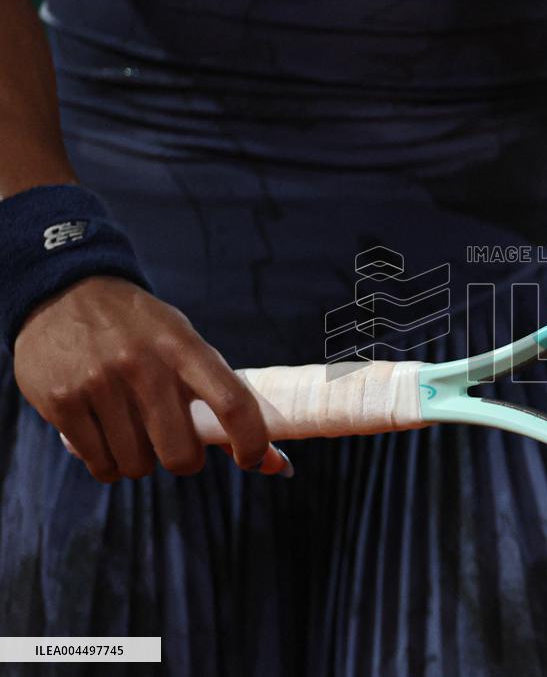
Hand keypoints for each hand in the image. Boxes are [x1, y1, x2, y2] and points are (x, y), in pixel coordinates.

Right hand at [13, 275, 291, 481]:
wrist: (66, 292)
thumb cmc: (142, 331)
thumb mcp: (184, 344)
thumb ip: (223, 398)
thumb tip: (274, 464)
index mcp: (184, 347)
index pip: (233, 403)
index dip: (252, 442)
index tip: (252, 458)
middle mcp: (143, 364)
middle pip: (181, 453)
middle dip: (185, 460)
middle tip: (177, 445)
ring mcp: (98, 383)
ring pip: (137, 465)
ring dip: (141, 461)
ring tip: (134, 432)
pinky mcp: (62, 402)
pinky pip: (100, 465)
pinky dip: (109, 464)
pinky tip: (107, 438)